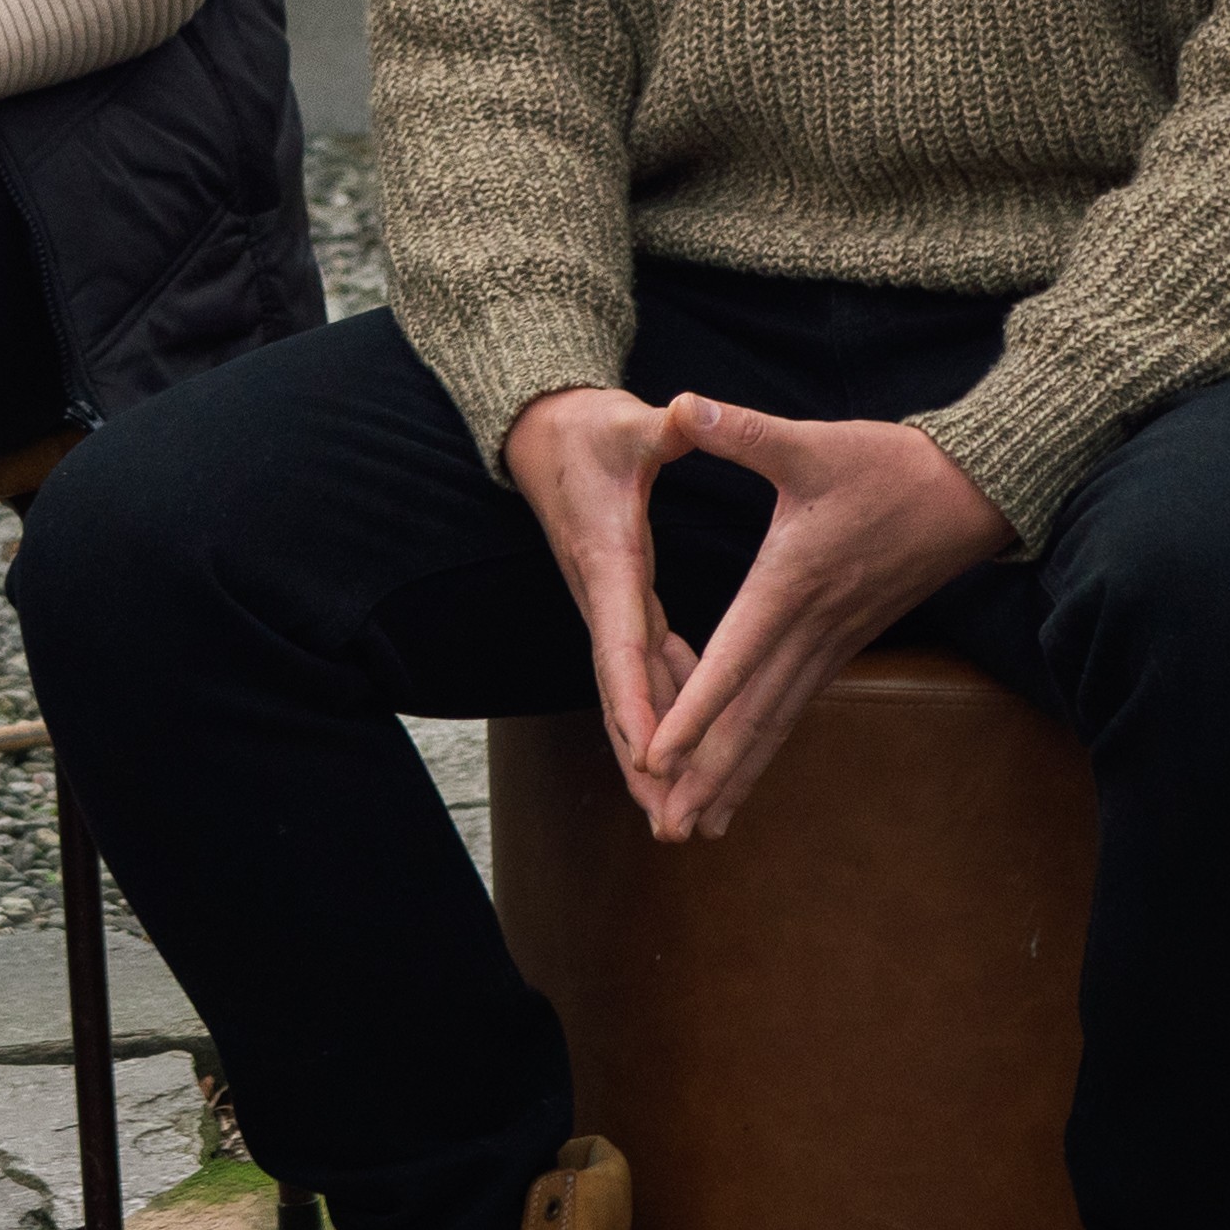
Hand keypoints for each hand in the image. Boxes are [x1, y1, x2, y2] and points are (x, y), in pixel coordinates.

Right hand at [504, 387, 698, 797]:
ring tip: (675, 810)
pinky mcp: (619, 602)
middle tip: (667, 817)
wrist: (542, 431)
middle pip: (622, 694)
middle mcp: (603, 597)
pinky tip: (687, 746)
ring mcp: (609, 605)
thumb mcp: (627, 423)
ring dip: (648, 751)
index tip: (654, 753)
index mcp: (609, 563)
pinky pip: (641, 670)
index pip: (623, 644)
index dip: (639, 702)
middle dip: (641, 759)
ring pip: (629, 692)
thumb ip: (662, 428)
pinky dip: (660, 711)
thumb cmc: (587, 428)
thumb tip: (685, 411)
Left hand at [635, 402, 1014, 841]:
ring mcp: (831, 644)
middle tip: (664, 830)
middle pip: (752, 717)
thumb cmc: (890, 466)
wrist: (972, 491)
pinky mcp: (842, 645)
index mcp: (791, 584)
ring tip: (694, 829)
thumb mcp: (812, 442)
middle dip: (705, 775)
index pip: (733, 659)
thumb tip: (681, 405)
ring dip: (734, 777)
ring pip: (774, 724)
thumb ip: (742, 431)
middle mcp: (810, 629)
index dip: (693, 710)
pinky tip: (740, 780)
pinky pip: (793, 710)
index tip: (655, 757)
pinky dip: (763, 750)